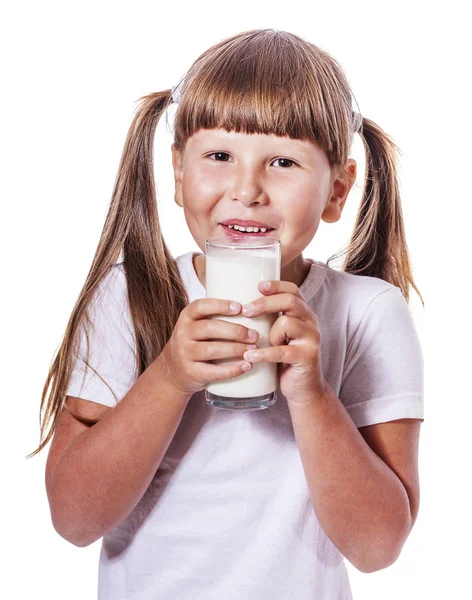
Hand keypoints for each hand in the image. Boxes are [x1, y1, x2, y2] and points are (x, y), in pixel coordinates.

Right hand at [159, 298, 256, 395]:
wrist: (173, 372)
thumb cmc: (194, 344)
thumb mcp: (195, 327)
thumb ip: (214, 318)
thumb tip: (252, 309)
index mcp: (186, 317)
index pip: (200, 306)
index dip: (220, 305)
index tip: (239, 308)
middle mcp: (182, 333)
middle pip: (209, 328)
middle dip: (235, 331)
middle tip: (254, 335)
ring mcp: (184, 354)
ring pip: (212, 350)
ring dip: (235, 349)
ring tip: (253, 349)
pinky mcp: (191, 373)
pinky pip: (213, 371)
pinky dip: (232, 369)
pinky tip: (246, 366)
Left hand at [241, 280, 326, 403]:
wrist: (303, 389)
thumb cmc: (285, 359)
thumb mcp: (278, 335)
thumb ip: (269, 319)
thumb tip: (239, 305)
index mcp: (303, 313)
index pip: (293, 290)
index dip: (276, 285)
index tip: (258, 285)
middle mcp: (311, 322)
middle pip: (290, 301)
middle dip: (265, 303)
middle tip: (246, 310)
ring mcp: (311, 339)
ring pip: (287, 323)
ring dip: (269, 334)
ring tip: (261, 345)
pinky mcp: (307, 357)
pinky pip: (282, 351)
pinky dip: (264, 354)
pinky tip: (250, 357)